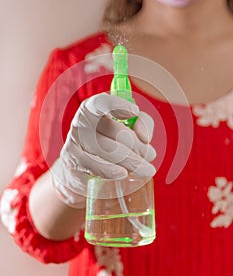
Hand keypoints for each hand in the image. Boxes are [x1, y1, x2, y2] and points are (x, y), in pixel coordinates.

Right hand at [51, 92, 155, 207]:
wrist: (83, 165)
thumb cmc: (110, 139)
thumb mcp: (129, 125)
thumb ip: (142, 123)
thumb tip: (144, 137)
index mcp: (93, 106)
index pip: (101, 102)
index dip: (118, 105)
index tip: (135, 112)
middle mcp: (81, 120)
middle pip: (115, 131)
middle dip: (138, 145)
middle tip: (151, 155)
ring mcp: (74, 140)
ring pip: (108, 150)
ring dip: (131, 161)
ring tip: (146, 169)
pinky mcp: (71, 159)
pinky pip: (93, 165)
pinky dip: (110, 170)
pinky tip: (123, 173)